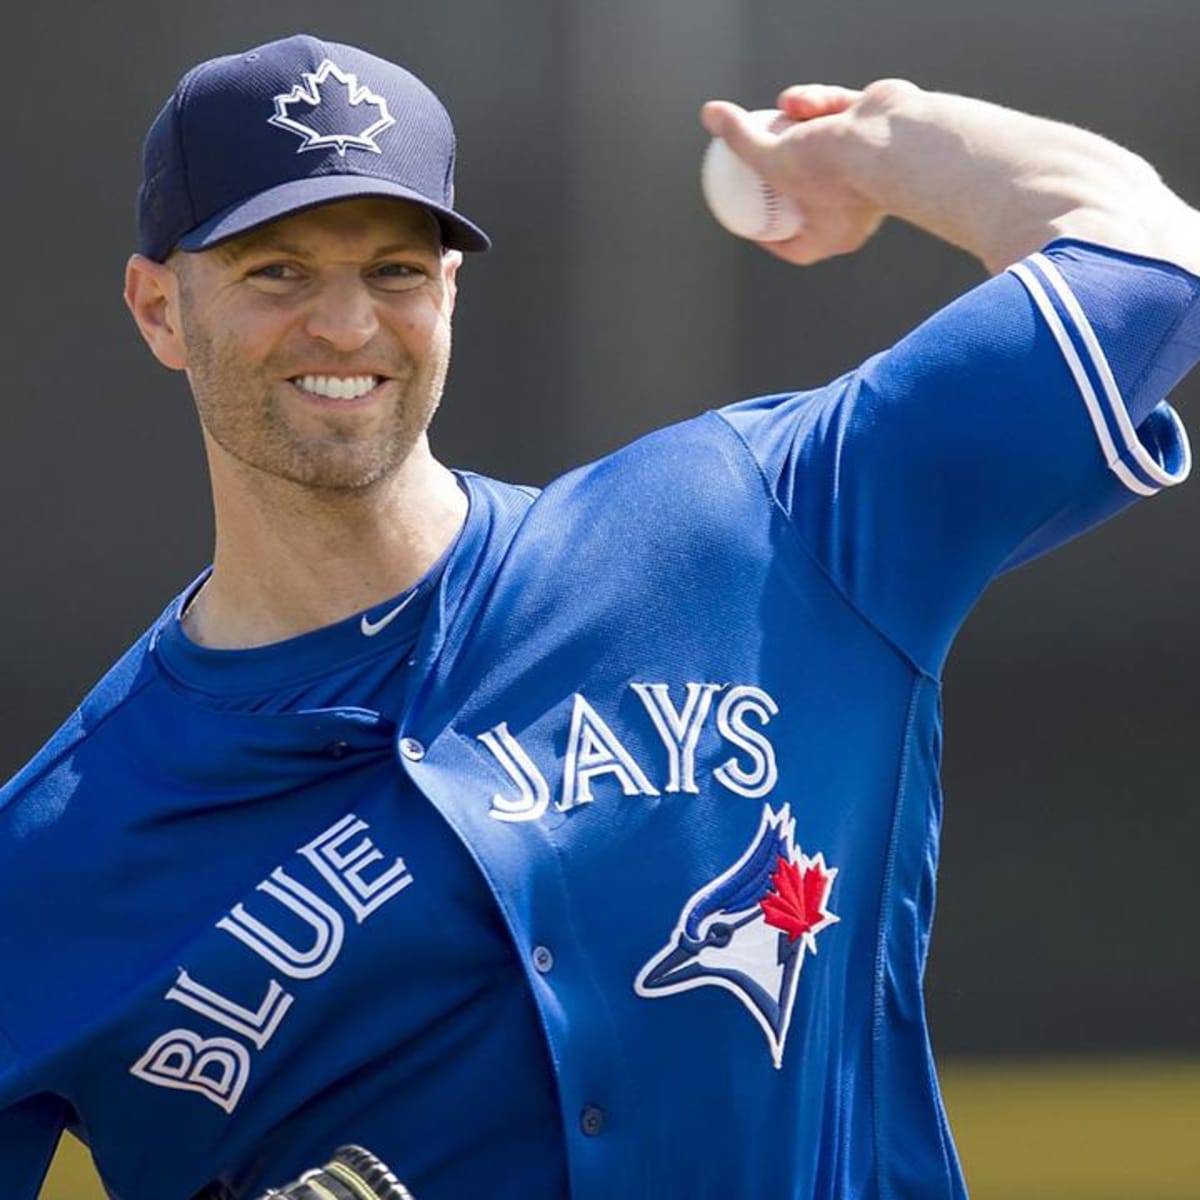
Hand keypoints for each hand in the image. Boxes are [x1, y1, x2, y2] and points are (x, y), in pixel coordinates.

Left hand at [700, 83, 887, 265]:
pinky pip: (839, 115)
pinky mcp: (877, 128)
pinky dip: (818, 105)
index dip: (768, 236)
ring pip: (821, 145)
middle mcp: (854, 208)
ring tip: (782, 113)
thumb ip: (741, 141)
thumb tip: (709, 116)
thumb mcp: (774, 160)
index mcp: (834, 234)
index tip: (749, 218)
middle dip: (781, 172)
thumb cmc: (838, 168)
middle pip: (806, 194)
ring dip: (796, 126)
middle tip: (756, 159)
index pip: (795, 246)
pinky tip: (799, 101)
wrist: (894, 139)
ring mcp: (868, 168)